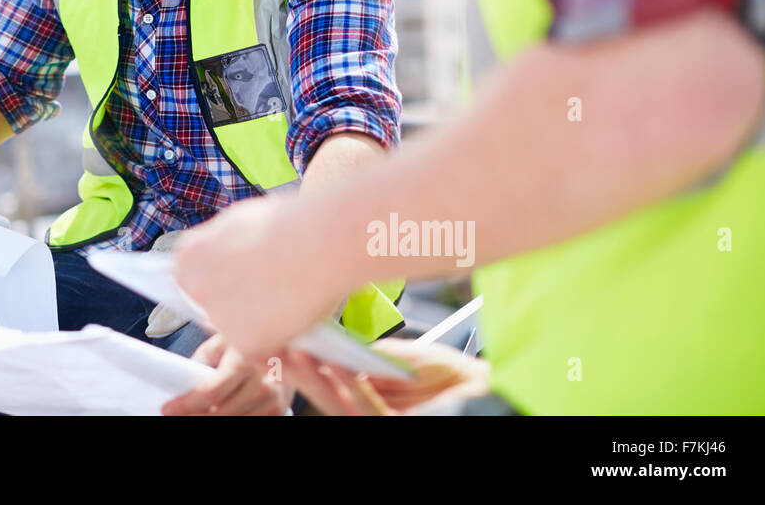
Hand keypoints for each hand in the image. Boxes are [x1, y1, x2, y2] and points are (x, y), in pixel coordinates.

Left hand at [161, 334, 291, 415]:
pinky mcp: (281, 410)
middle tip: (177, 413)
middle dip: (193, 415)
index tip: (168, 408)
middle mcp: (264, 381)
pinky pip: (251, 422)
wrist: (292, 341)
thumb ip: (203, 359)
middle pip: (220, 413)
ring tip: (198, 412)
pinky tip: (220, 411)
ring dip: (211, 418)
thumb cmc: (253, 336)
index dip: (186, 404)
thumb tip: (181, 379)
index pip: (210, 391)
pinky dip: (233, 418)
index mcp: (246, 357)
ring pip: (235, 421)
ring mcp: (275, 399)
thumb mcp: (225, 338)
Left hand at [173, 193, 341, 360]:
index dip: (221, 283)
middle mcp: (195, 289)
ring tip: (285, 297)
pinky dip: (275, 336)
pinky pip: (258, 346)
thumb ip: (220, 246)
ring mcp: (217, 318)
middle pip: (210, 307)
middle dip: (235, 304)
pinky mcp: (243, 344)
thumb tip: (220, 254)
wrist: (317, 241)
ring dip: (255, 322)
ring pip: (235, 329)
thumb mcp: (237, 222)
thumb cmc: (286, 225)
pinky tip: (291, 311)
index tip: (240, 282)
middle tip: (268, 290)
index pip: (193, 280)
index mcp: (189, 256)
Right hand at [285, 339, 490, 414]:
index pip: (329, 380)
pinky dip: (348, 386)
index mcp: (371, 394)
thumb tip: (335, 338)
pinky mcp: (396, 426)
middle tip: (274, 348)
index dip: (303, 364)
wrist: (490, 393)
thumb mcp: (408, 359)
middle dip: (298, 372)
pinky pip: (368, 409)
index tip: (284, 341)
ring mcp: (382, 421)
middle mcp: (372, 411)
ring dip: (314, 378)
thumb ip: (373, 354)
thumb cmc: (457, 378)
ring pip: (339, 405)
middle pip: (326, 395)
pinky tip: (335, 366)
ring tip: (295, 353)